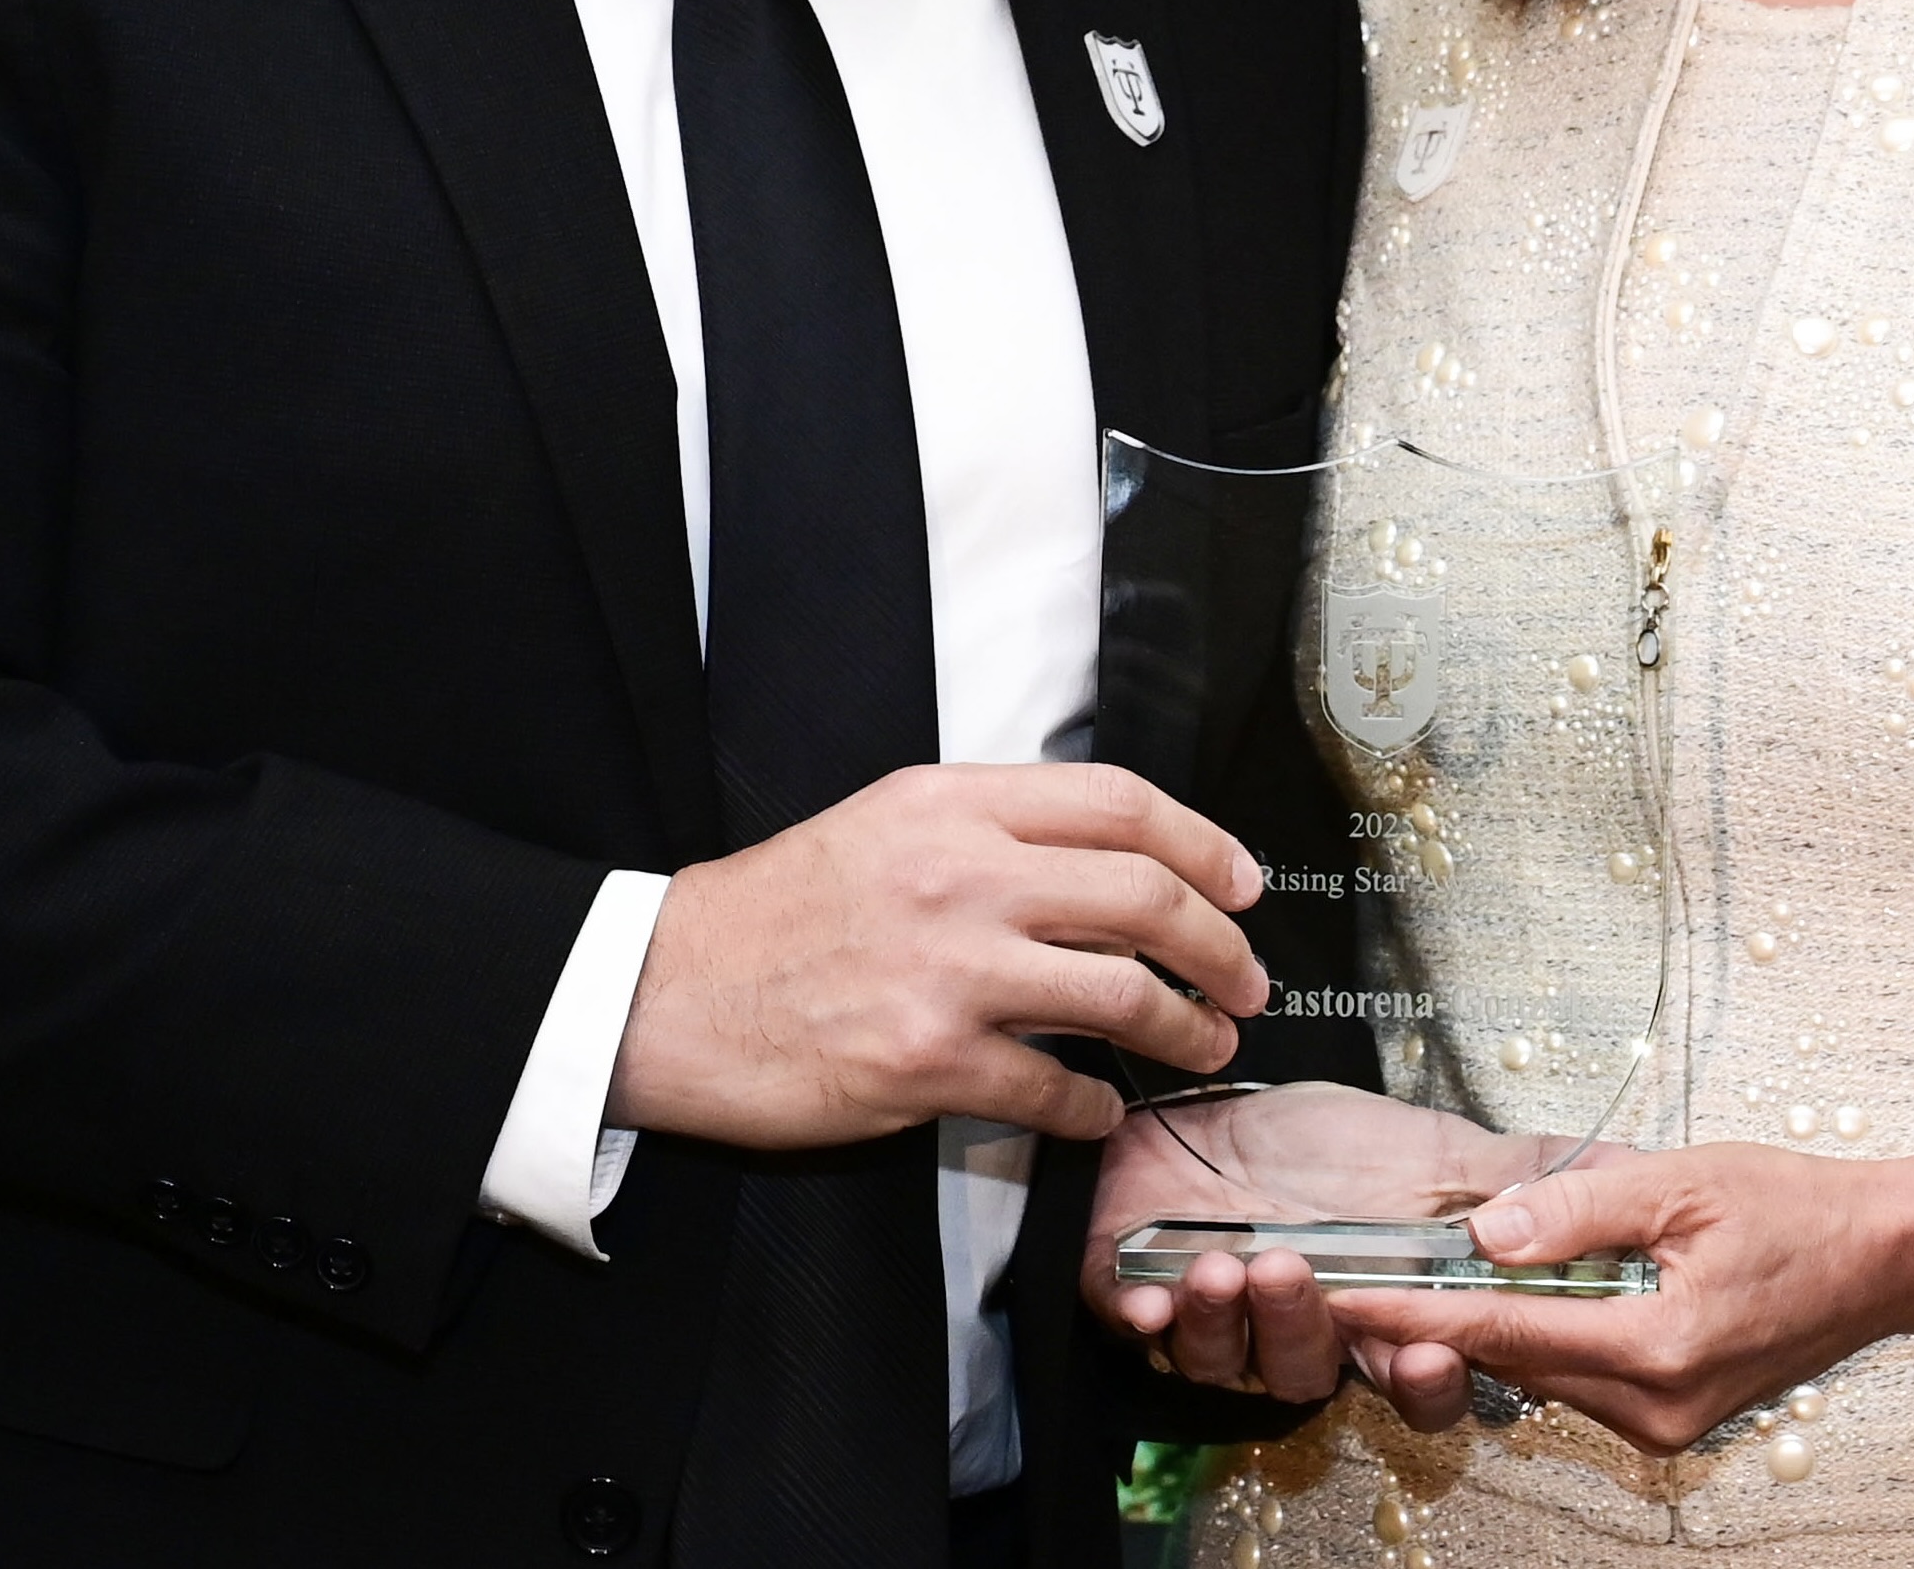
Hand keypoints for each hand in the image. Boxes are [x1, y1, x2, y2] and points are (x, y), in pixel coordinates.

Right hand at [610, 762, 1267, 1148]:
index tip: (1242, 883)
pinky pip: (1053, 1090)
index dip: (1205, 843)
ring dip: (1185, 1027)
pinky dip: (1095, 1107)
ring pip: (1120, 994)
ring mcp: (948, 971)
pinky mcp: (927, 1063)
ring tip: (1206, 1042)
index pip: (1120, 803)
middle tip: (1247, 978)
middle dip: (1220, 944)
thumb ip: (990, 829)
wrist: (667, 990)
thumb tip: (1106, 860)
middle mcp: (960, 875)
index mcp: (951, 803)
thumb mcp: (884, 823)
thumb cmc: (775, 911)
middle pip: (1144, 895)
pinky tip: (1101, 1110)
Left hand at [1081, 1085, 1529, 1407]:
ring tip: (1238, 1264)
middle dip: (1316, 1337)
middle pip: (1324, 1381)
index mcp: (1383, 1312)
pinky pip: (1151, 1339)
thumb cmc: (1315, 1136)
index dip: (1427, 1377)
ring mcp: (1230, 1327)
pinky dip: (1155, 1321)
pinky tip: (1156, 1299)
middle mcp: (1311, 1333)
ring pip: (1241, 1364)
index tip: (1429, 1352)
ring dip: (1240, 1321)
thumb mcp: (1430, 1150)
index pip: (1421, 1377)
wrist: (1203, 1104)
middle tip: (1313, 1284)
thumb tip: (1619, 1178)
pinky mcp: (1145, 1304)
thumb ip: (1516, 1183)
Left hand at [1328, 1141, 1913, 1453]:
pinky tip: (1515, 1290)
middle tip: (1359, 1276)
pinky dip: (1539, 1335)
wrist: (1885, 1256)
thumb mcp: (1681, 1181)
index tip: (1348, 1294)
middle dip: (1435, 1322)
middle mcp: (1654, 1407)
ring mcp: (1665, 1421)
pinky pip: (1579, 1376)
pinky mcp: (1672, 1415)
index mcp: (1656, 1349)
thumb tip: (1487, 1232)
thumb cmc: (1797, 1208)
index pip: (1504, 1332)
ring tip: (1422, 1274)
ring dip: (1487, 1327)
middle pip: (1511, 1363)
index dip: (1416, 1312)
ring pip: (1541, 1373)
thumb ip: (1577, 1210)